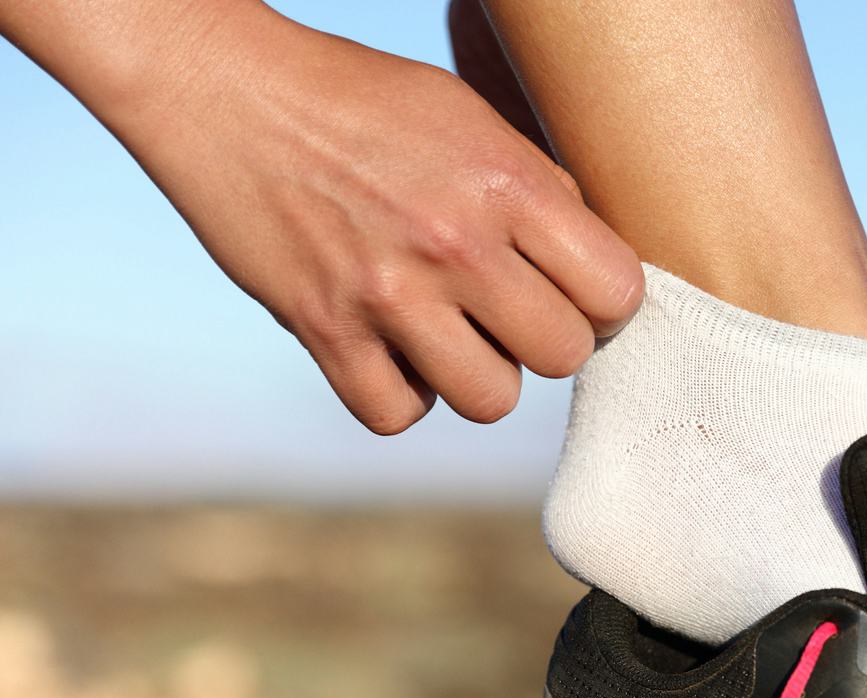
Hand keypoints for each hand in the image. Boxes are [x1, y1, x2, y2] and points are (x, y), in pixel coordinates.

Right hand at [106, 6, 641, 432]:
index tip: (576, 293)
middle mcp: (456, 242)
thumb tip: (592, 267)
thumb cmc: (362, 100)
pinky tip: (393, 351)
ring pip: (490, 400)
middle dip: (545, 342)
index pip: (615, 291)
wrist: (226, 88)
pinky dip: (401, 395)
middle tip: (509, 313)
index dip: (604, 302)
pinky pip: (397, 415)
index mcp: (508, 182)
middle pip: (562, 355)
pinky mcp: (325, 329)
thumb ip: (538, 190)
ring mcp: (388, 293)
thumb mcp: (471, 118)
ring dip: (478, 375)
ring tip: (451, 332)